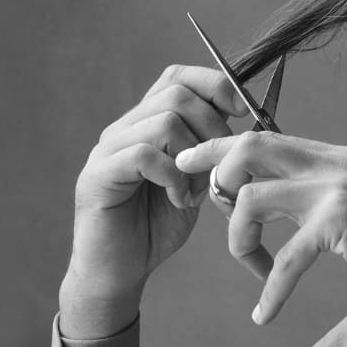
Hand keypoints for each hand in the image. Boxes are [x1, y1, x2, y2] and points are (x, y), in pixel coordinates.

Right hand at [61, 65, 248, 337]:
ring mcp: (108, 150)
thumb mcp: (197, 179)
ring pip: (163, 121)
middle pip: (176, 94)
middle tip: (220, 165)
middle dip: (213, 126)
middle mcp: (124, 128)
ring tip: (197, 189)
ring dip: (194, 155)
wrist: (122, 269)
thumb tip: (249, 122)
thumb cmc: (160, 223)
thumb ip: (211, 150)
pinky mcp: (97, 176)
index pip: (178, 77)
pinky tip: (180, 200)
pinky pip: (143, 154)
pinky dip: (173, 176)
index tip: (243, 111)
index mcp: (147, 122)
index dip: (214, 85)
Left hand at [176, 131, 346, 338]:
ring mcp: (336, 189)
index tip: (192, 163)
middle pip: (249, 147)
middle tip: (199, 202)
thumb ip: (322, 192)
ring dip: (238, 240)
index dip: (221, 147)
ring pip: (252, 199)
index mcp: (334, 156)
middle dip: (213, 171)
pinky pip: (286, 258)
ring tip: (254, 269)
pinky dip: (271, 290)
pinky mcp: (340, 222)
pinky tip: (265, 313)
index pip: (264, 136)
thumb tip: (274, 200)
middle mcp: (332, 163)